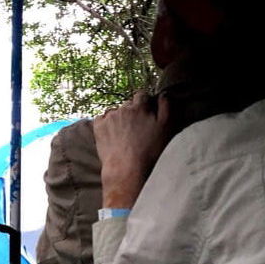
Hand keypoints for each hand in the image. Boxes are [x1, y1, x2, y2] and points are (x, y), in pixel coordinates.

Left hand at [93, 91, 170, 208]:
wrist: (127, 169)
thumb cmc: (150, 150)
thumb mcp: (166, 127)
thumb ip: (165, 106)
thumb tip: (162, 94)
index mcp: (140, 106)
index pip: (142, 95)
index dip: (145, 104)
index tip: (146, 114)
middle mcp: (123, 108)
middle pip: (128, 104)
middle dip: (132, 112)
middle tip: (136, 128)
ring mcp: (109, 117)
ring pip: (115, 111)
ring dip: (120, 118)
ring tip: (124, 134)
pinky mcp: (98, 126)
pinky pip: (102, 118)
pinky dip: (106, 123)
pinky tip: (113, 135)